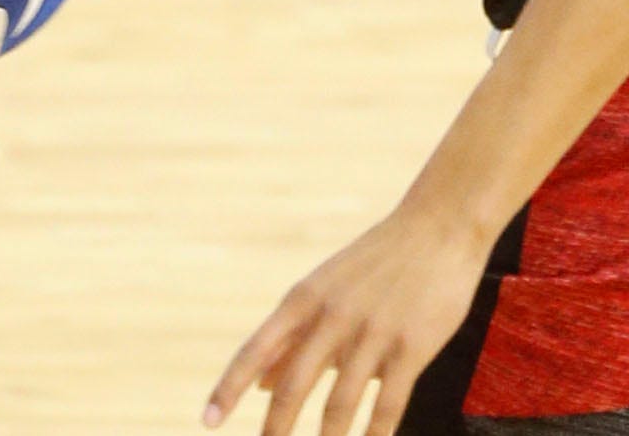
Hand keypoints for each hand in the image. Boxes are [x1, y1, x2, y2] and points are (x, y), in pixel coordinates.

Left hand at [206, 203, 489, 435]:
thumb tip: (257, 384)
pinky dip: (375, 434)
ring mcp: (371, 331)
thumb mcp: (324, 292)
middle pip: (293, 384)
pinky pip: (388, 404)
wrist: (436, 229)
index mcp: (302, 299)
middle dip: (277, 427)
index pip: (256, 350)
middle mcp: (330, 315)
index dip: (229, 388)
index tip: (207, 419)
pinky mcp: (411, 347)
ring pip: (340, 403)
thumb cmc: (374, 266)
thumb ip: (293, 339)